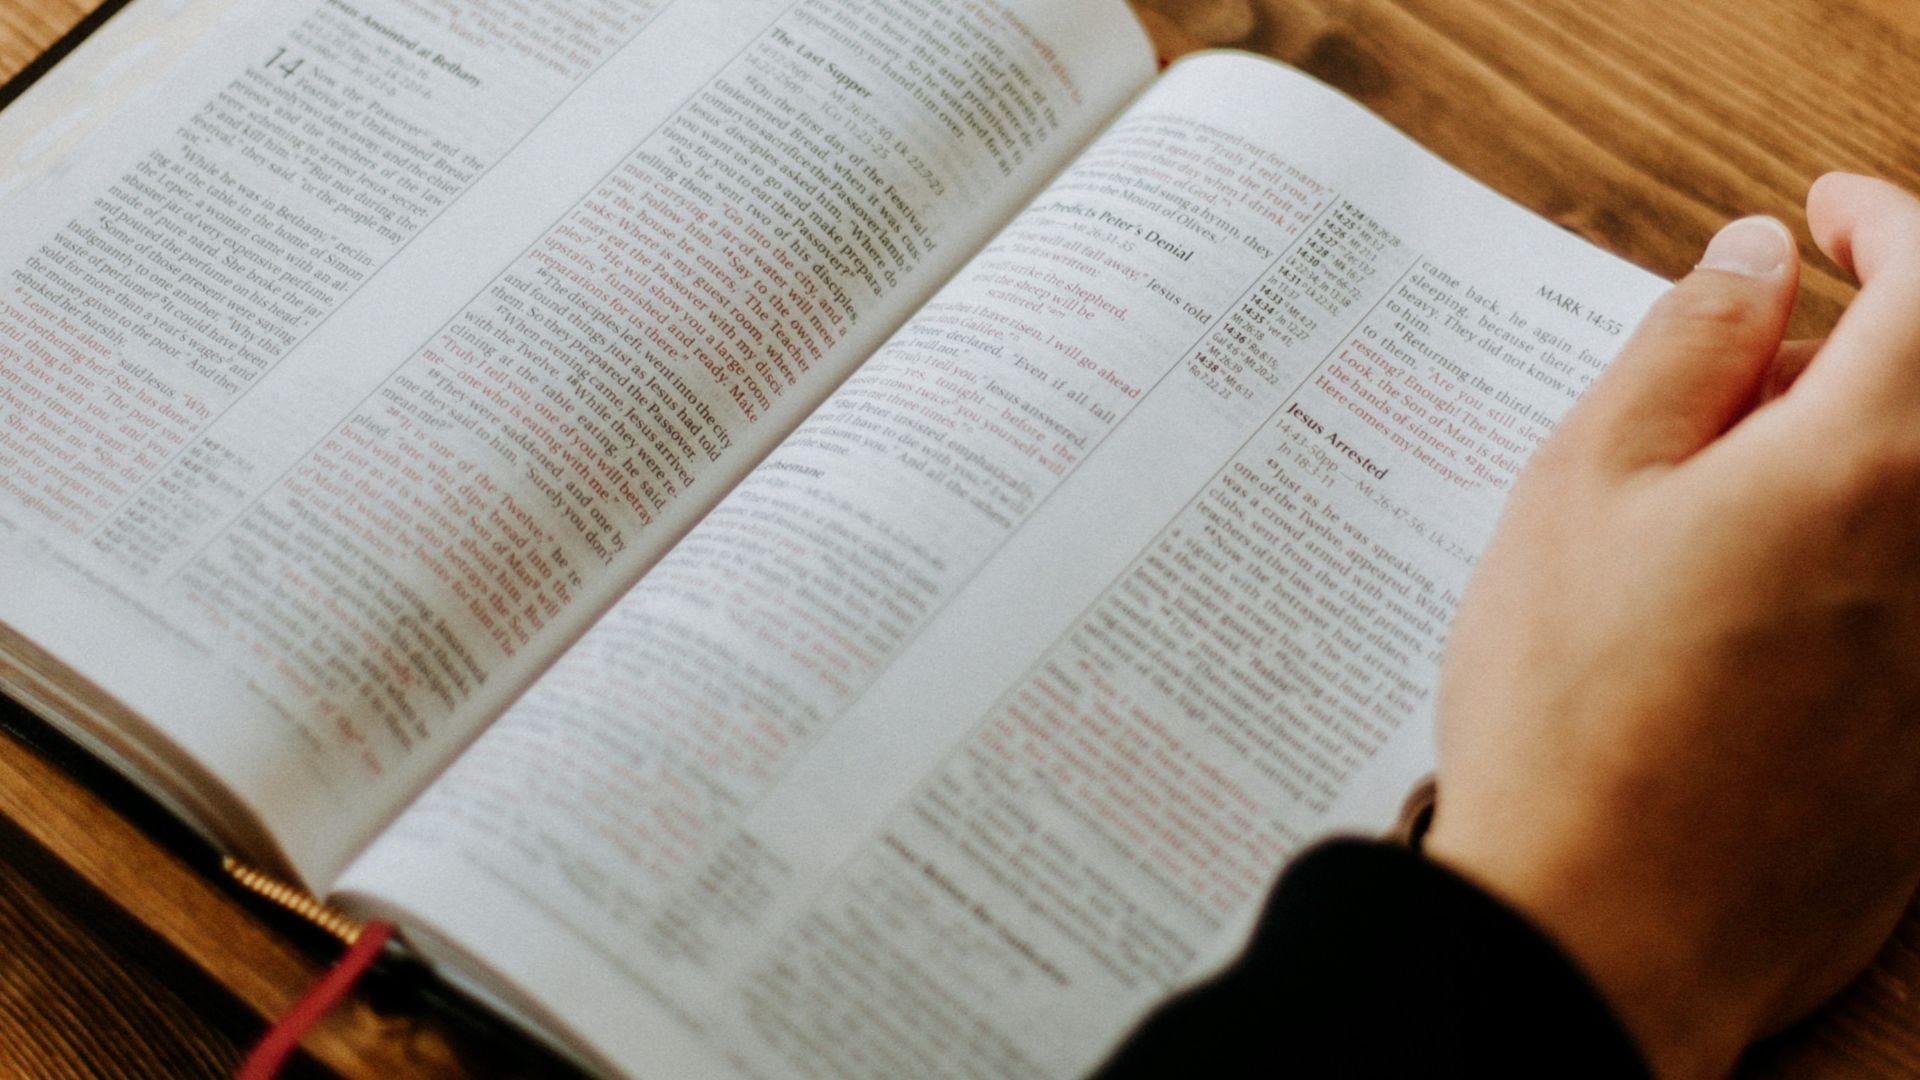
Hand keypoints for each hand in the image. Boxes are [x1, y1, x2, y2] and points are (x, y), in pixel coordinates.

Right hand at [1425, 174, 1919, 1079]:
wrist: (1603, 928)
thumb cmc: (1568, 707)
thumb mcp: (1581, 490)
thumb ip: (1682, 354)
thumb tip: (1753, 264)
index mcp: (1869, 462)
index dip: (1886, 219)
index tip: (1825, 216)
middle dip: (1867, 341)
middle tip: (1744, 366)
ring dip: (1859, 451)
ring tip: (1721, 494)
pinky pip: (1919, 601)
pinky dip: (1866, 553)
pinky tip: (1749, 604)